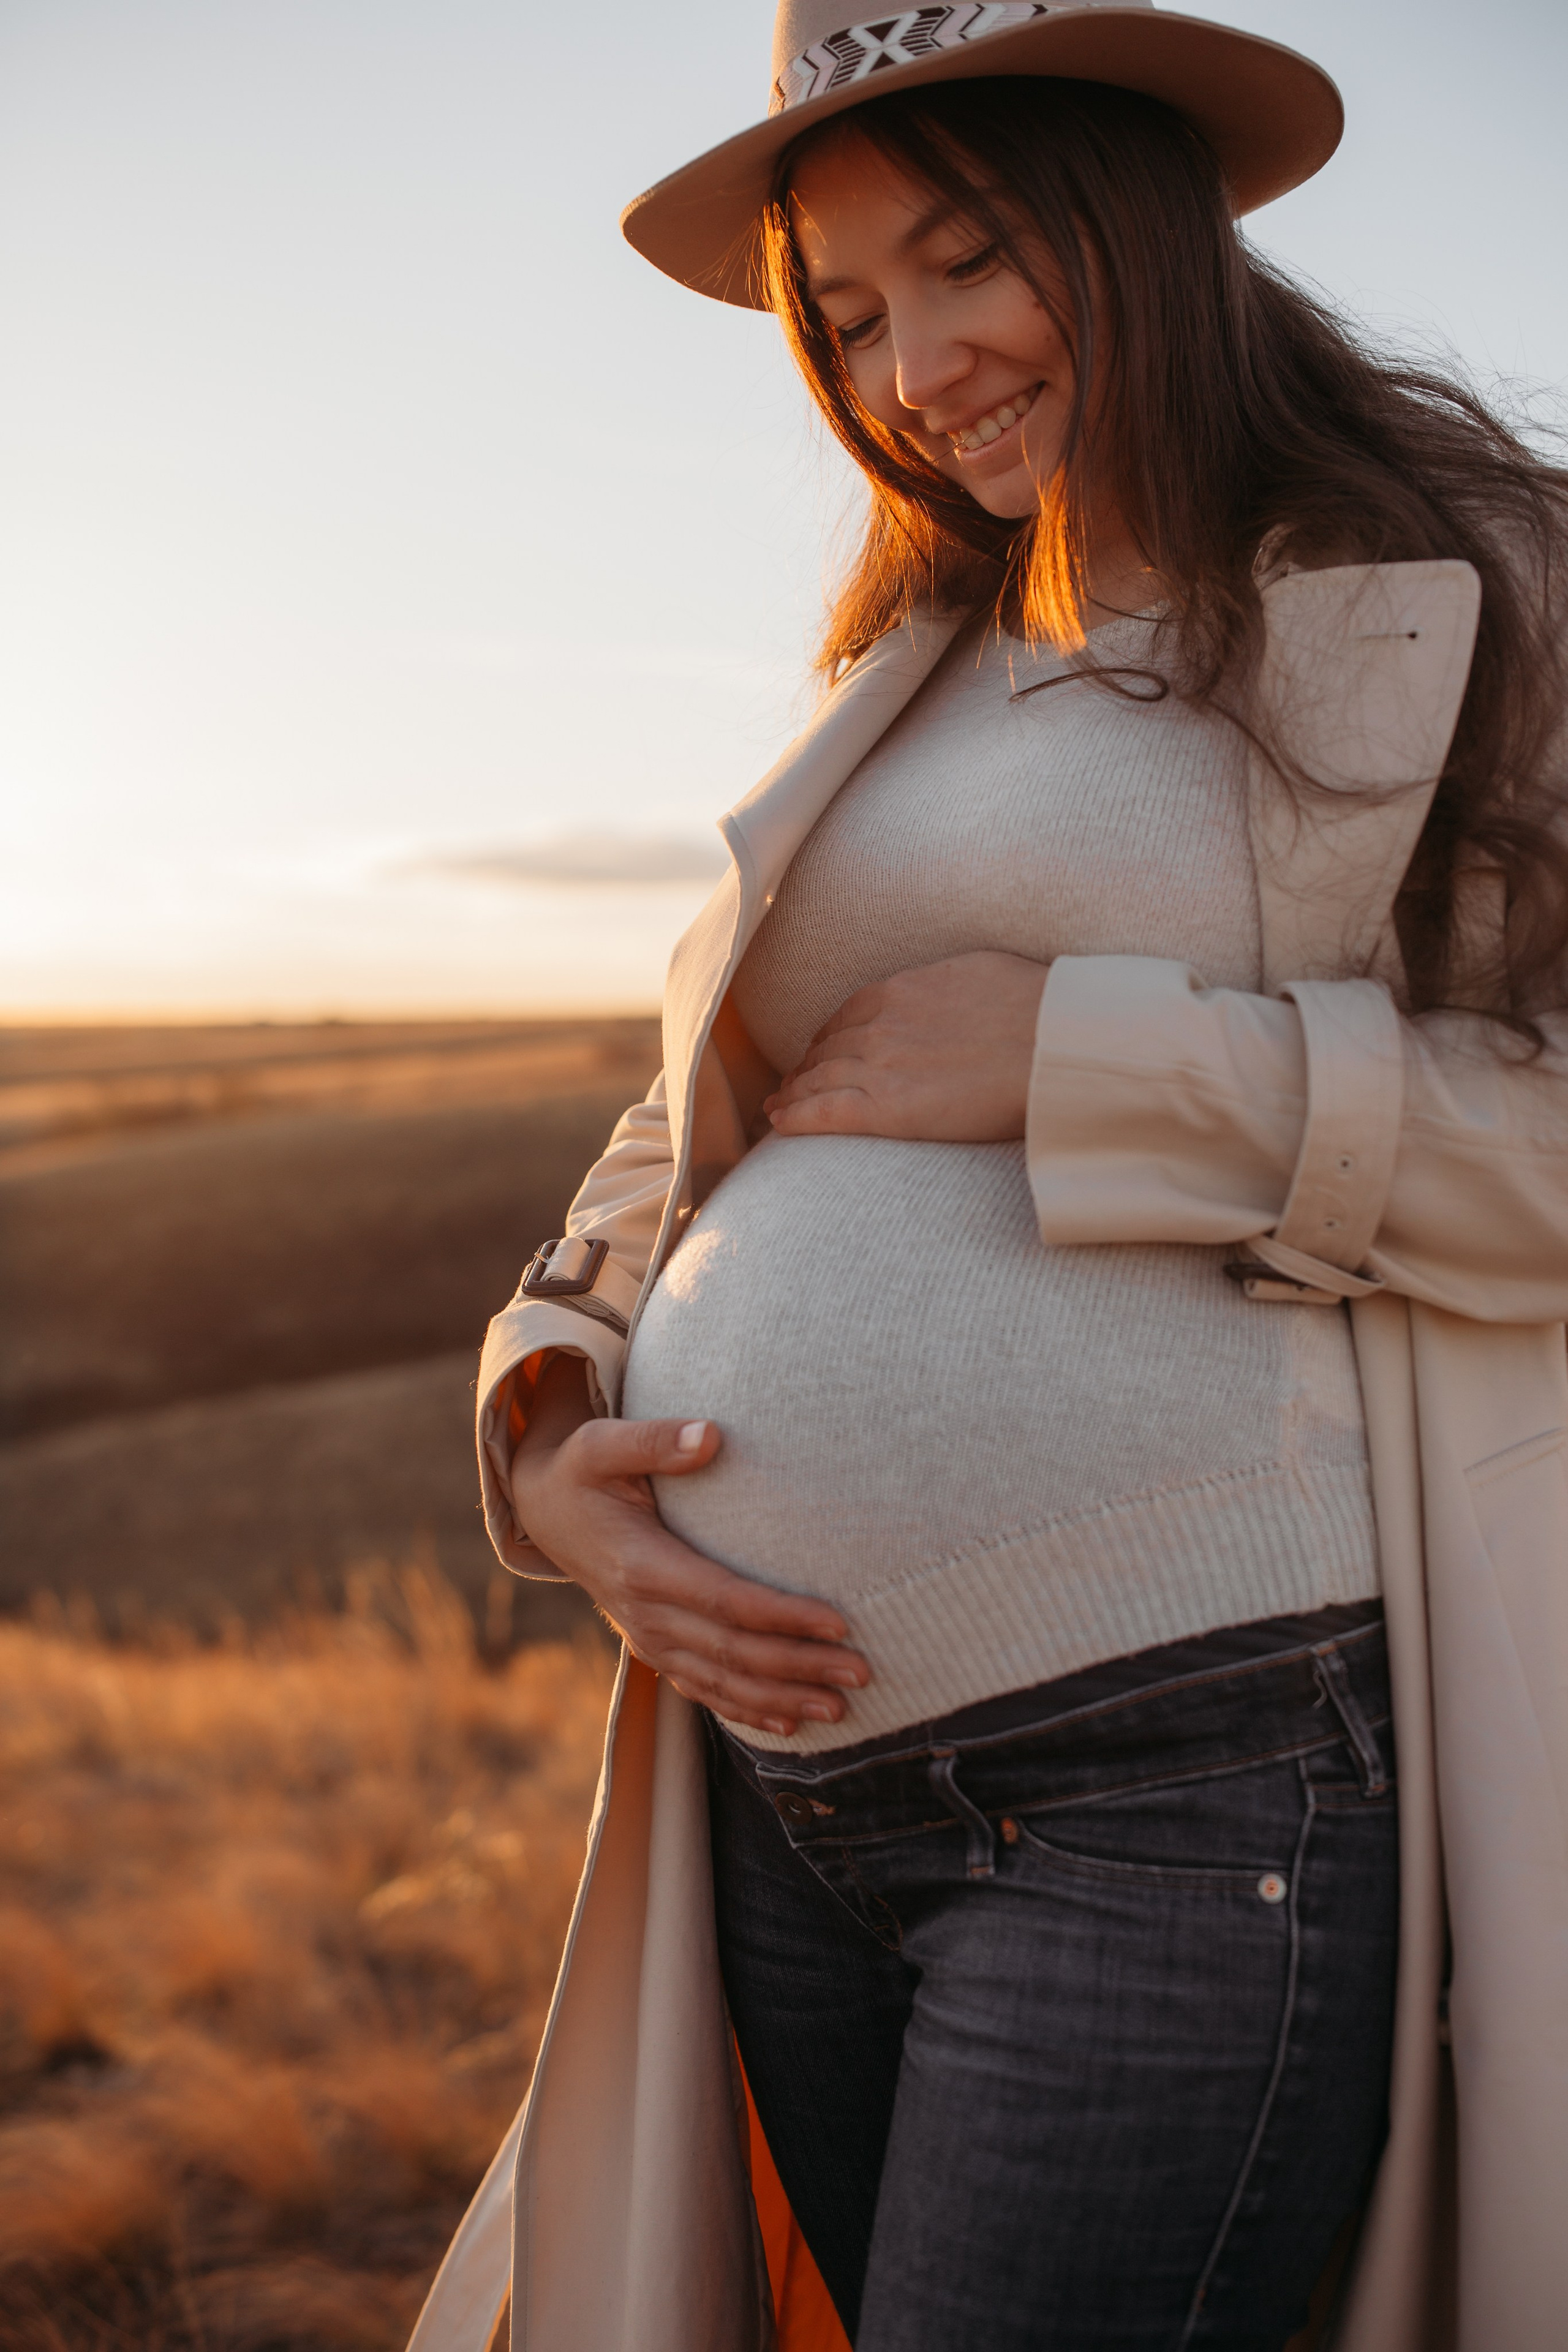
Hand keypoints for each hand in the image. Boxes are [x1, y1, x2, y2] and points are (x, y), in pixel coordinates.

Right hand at [509, 1353, 869, 1735]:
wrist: (541, 1510)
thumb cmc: (581, 1470)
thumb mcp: (602, 1443)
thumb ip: (655, 1440)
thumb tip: (711, 1435)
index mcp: (642, 1565)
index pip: (726, 1601)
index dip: (783, 1616)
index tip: (839, 1623)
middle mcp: (645, 1613)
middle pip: (734, 1651)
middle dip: (800, 1666)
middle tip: (861, 1674)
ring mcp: (647, 1637)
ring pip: (722, 1681)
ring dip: (782, 1699)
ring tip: (839, 1710)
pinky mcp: (652, 1646)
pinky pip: (701, 1689)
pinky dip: (744, 1710)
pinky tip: (788, 1725)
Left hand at [765, 950, 1049, 1140]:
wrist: (1051, 1042)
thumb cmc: (1034, 1005)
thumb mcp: (979, 971)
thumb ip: (947, 986)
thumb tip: (950, 991)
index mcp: (899, 991)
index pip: (846, 1016)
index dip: (828, 1037)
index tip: (821, 1050)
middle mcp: (879, 1026)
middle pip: (828, 1049)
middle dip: (806, 1067)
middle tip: (792, 1084)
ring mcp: (879, 1066)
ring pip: (819, 1080)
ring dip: (794, 1093)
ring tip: (778, 1107)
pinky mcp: (888, 1108)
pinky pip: (825, 1113)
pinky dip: (797, 1118)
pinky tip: (779, 1124)